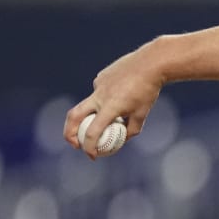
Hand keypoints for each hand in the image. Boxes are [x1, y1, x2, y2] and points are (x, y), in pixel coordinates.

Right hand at [63, 41, 165, 158]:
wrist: (150, 64)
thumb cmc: (148, 91)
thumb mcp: (142, 114)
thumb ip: (130, 130)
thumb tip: (120, 140)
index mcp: (110, 107)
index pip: (93, 132)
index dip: (89, 147)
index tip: (92, 155)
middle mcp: (100, 96)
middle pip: (74, 116)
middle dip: (69, 133)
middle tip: (75, 144)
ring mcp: (98, 85)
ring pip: (89, 104)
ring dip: (96, 113)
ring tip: (121, 105)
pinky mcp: (100, 77)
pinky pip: (99, 93)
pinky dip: (106, 98)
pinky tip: (124, 90)